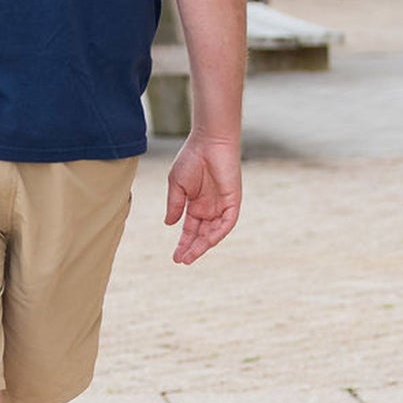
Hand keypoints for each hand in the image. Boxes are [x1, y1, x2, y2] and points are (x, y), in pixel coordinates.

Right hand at [164, 134, 241, 264]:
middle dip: (192, 248)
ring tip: (191, 256)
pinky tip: (207, 241)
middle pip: (201, 234)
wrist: (209, 142)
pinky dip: (218, 233)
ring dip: (203, 245)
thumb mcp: (177, 185)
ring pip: (214, 232)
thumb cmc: (191, 158)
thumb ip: (174, 205)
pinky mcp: (233, 201)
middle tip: (181, 261)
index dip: (183, 243)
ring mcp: (222, 205)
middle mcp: (210, 208)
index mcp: (196, 204)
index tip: (175, 257)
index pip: (190, 229)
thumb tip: (169, 224)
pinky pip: (227, 222)